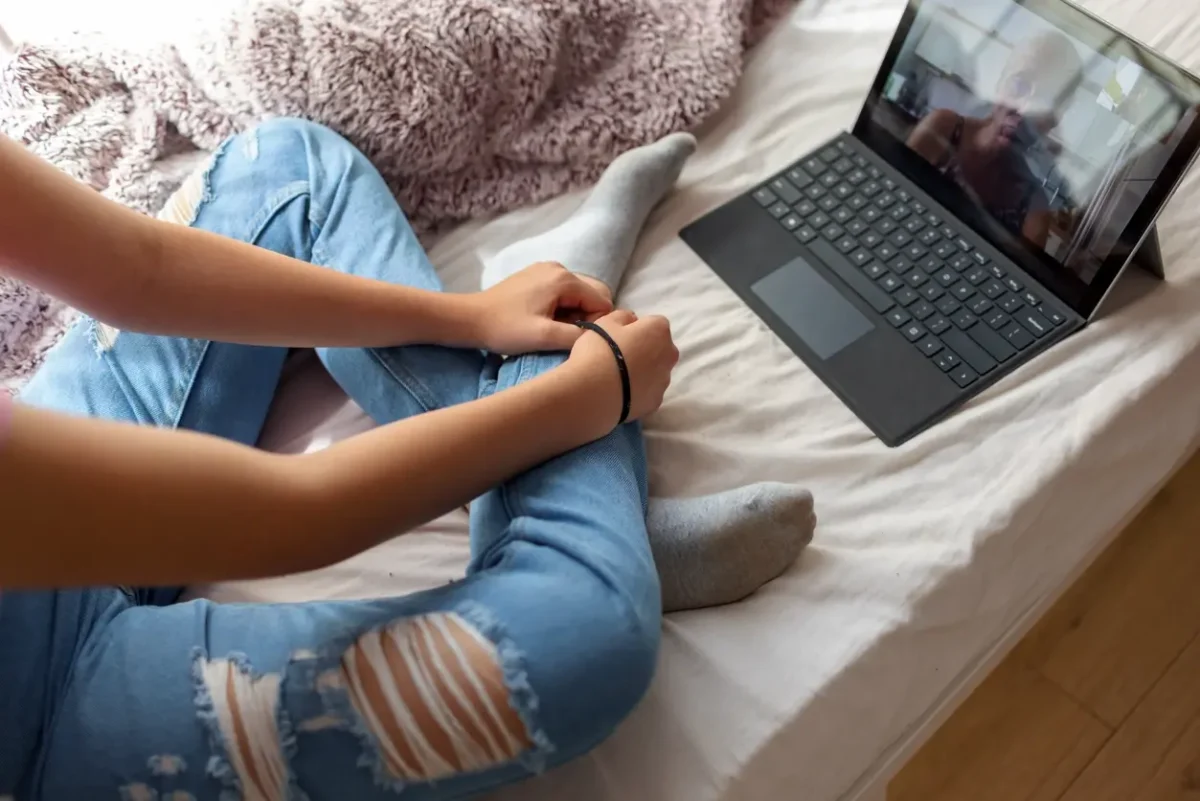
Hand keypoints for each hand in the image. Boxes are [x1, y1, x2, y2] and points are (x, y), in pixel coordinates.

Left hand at [468, 262, 613, 353]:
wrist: (470, 318)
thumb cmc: (505, 329)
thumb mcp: (544, 338)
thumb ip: (578, 337)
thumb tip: (603, 335)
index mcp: (564, 279)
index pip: (603, 302)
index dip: (596, 324)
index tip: (574, 339)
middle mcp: (559, 268)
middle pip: (593, 294)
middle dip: (587, 317)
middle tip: (564, 335)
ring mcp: (547, 269)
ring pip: (579, 294)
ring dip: (574, 314)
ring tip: (552, 329)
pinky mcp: (537, 276)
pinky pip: (564, 292)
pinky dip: (562, 308)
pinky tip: (544, 321)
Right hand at [565, 309, 678, 430]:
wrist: (593, 394)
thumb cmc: (599, 351)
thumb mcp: (605, 322)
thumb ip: (623, 316)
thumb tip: (632, 320)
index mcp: (659, 330)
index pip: (654, 323)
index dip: (636, 328)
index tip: (619, 336)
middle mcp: (669, 355)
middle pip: (659, 348)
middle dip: (644, 349)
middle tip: (618, 356)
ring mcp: (664, 381)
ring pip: (656, 371)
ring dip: (643, 370)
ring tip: (617, 377)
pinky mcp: (656, 402)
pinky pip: (648, 391)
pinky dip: (639, 390)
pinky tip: (621, 392)